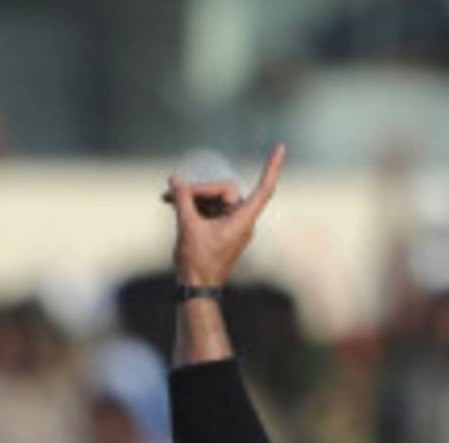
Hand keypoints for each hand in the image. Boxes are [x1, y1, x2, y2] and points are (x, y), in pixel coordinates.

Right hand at [162, 142, 285, 289]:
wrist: (195, 289)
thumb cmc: (197, 263)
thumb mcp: (187, 226)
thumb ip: (182, 199)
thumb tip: (175, 179)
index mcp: (243, 220)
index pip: (264, 189)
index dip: (271, 167)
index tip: (281, 147)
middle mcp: (241, 220)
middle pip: (224, 189)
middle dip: (199, 190)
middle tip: (175, 193)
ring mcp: (231, 224)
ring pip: (213, 197)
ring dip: (192, 197)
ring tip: (167, 200)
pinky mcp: (220, 228)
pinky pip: (209, 208)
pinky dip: (193, 205)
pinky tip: (172, 203)